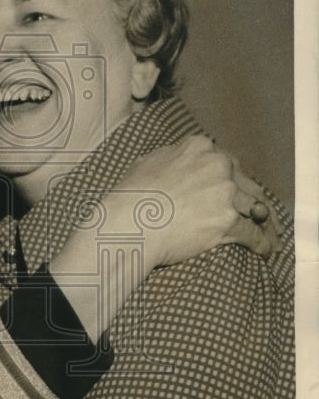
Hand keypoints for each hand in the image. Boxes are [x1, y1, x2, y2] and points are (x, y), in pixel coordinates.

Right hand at [113, 135, 279, 269]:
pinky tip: (264, 250)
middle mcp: (217, 166)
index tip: (237, 188)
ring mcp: (225, 193)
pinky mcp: (228, 222)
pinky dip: (261, 243)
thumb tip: (176, 158)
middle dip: (253, 199)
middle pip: (246, 183)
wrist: (130, 222)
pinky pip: (252, 233)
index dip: (233, 177)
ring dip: (264, 222)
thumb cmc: (131, 195)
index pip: (227, 161)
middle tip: (259, 213)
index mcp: (199, 148)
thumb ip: (171, 157)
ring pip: (256, 207)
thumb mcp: (148, 162)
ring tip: (269, 233)